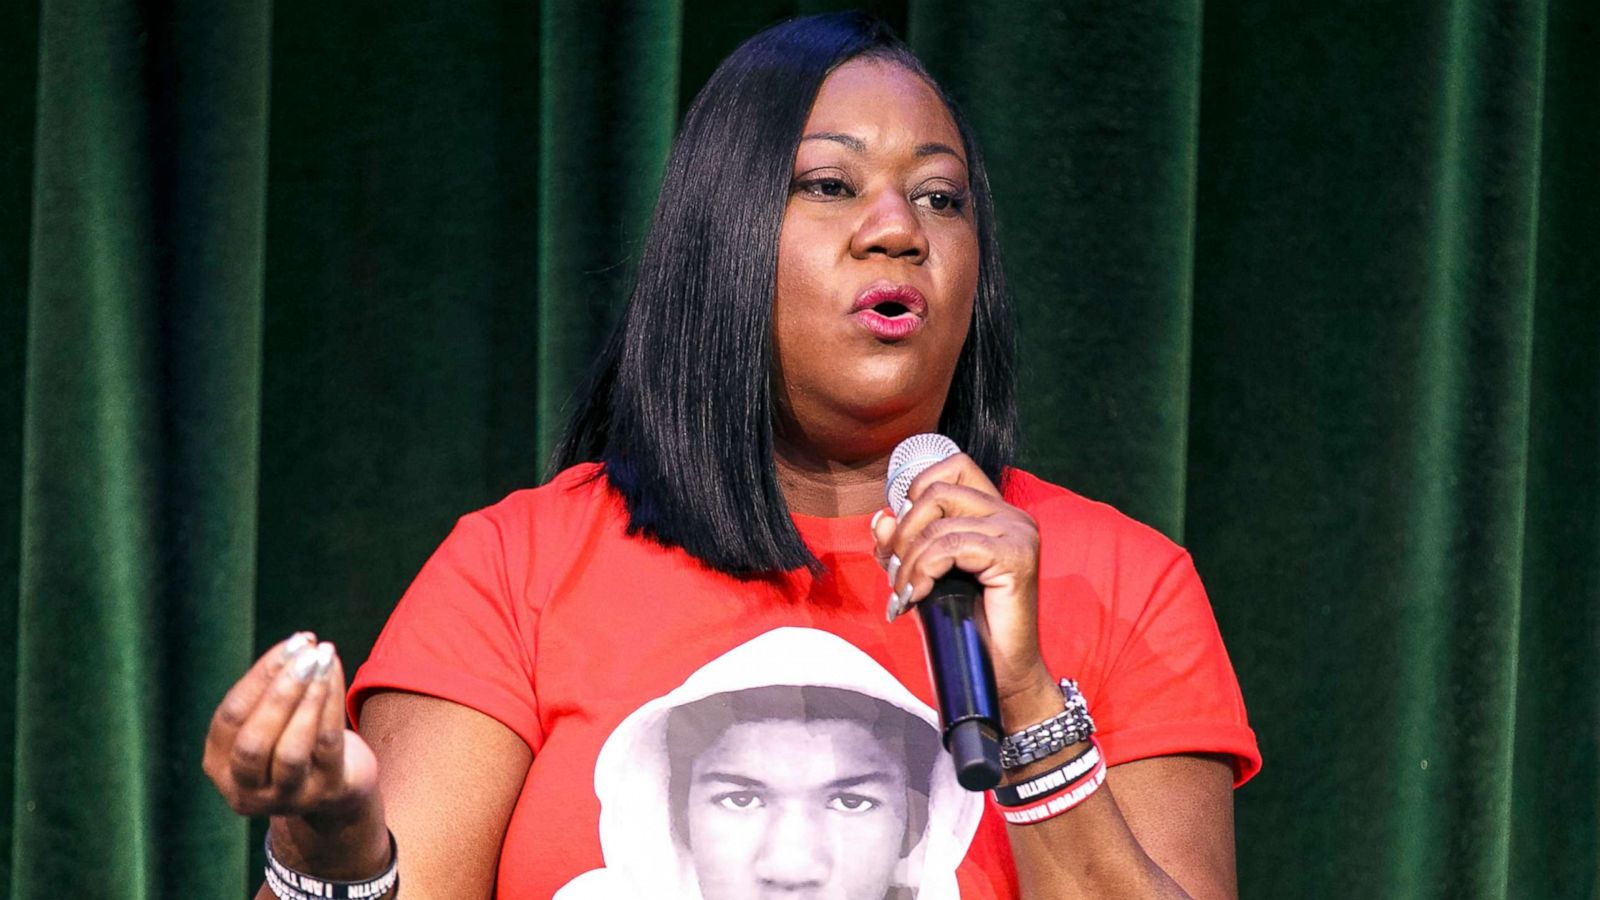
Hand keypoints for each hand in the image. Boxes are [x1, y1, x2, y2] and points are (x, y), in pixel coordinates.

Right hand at [203, 633, 379, 825]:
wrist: (338, 792)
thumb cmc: (295, 742)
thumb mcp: (270, 726)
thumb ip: (269, 694)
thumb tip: (299, 646)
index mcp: (220, 767)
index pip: (229, 718)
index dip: (259, 677)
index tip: (291, 644)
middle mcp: (247, 791)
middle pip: (253, 742)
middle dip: (279, 692)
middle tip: (306, 653)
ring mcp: (288, 797)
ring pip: (291, 749)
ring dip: (308, 698)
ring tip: (323, 660)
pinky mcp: (327, 793)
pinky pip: (327, 745)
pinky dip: (331, 705)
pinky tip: (335, 675)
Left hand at [871, 453, 1056, 709]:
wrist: (999, 673)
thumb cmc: (964, 626)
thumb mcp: (923, 577)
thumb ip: (903, 546)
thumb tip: (880, 517)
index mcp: (994, 512)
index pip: (953, 465)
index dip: (915, 490)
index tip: (901, 536)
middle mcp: (1011, 515)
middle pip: (937, 491)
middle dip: (904, 532)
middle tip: (896, 573)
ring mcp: (1017, 533)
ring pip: (939, 525)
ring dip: (909, 562)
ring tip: (905, 594)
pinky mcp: (1016, 556)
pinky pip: (952, 547)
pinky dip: (925, 570)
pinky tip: (919, 596)